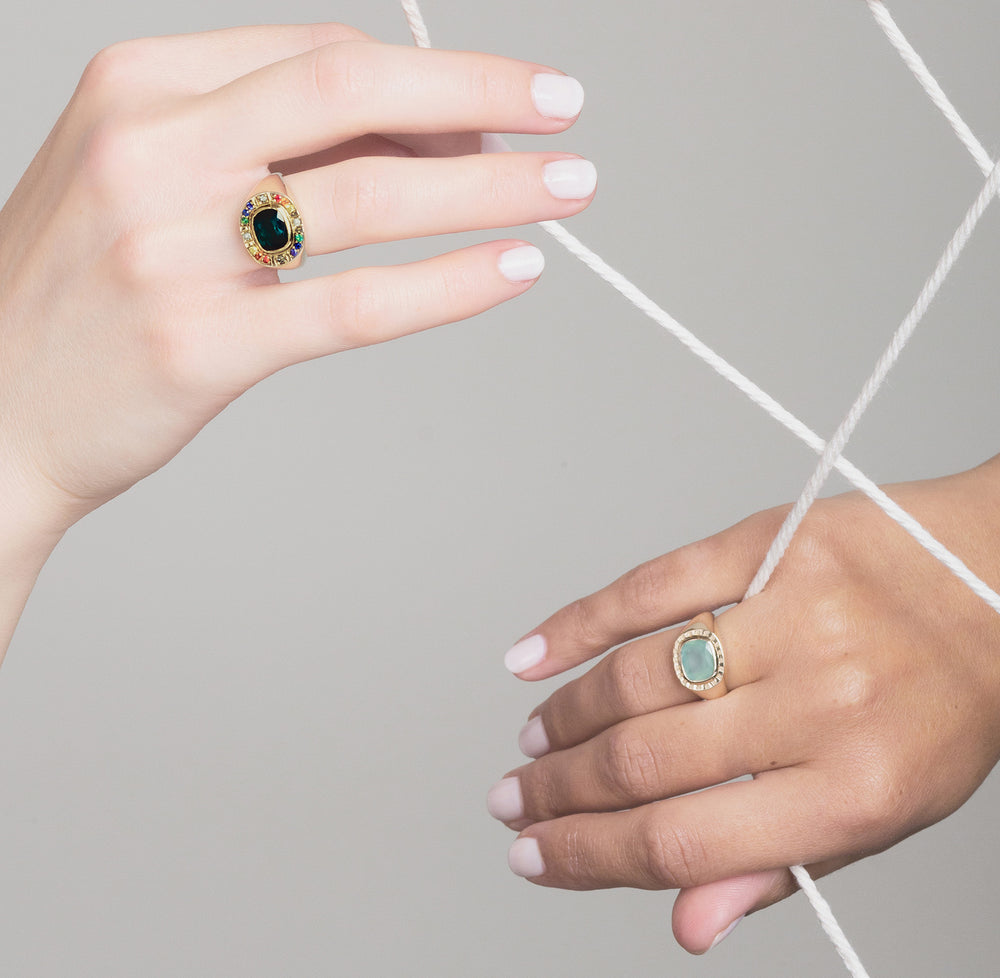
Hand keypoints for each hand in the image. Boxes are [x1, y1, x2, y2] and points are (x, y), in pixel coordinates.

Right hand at [0, 24, 593, 535]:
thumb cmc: (77, 294)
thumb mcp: (143, 179)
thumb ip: (260, 143)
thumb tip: (413, 137)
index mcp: (139, 87)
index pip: (321, 56)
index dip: (429, 80)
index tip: (502, 106)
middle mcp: (152, 150)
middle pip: (352, 90)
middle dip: (480, 94)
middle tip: (567, 111)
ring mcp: (172, 249)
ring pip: (368, 195)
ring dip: (488, 188)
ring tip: (566, 193)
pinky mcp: (200, 345)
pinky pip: (352, 304)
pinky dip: (447, 284)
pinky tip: (513, 270)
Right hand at [489, 456, 999, 952]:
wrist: (993, 578)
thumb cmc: (943, 704)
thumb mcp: (886, 812)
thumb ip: (778, 867)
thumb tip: (687, 926)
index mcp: (855, 789)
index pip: (683, 841)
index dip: (588, 855)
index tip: (534, 854)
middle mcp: (821, 701)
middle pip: (647, 759)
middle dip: (559, 789)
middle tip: (513, 799)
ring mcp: (790, 613)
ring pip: (639, 676)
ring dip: (567, 718)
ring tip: (533, 742)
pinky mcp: (766, 543)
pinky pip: (651, 586)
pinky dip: (580, 625)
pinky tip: (533, 656)